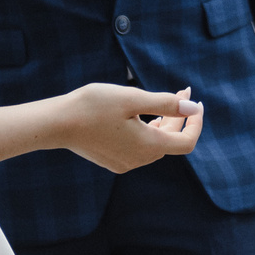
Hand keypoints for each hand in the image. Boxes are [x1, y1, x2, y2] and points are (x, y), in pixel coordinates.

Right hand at [55, 85, 202, 171]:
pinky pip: (139, 149)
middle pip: (170, 142)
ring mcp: (124, 163)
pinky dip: (148, 132)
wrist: (57, 123)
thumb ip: (166, 103)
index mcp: (148, 146)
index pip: (186, 142)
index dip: (196, 123)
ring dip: (164, 124)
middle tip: (181, 91)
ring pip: (155, 145)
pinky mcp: (112, 161)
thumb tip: (193, 107)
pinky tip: (141, 117)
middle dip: (180, 117)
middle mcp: (138, 160)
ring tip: (164, 102)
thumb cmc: (94, 106)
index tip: (197, 102)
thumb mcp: (134, 98)